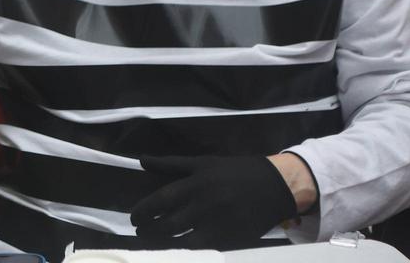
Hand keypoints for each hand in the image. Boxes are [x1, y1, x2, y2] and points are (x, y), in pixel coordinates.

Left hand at [131, 154, 300, 247]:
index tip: (134, 218)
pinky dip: (187, 251)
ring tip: (154, 241)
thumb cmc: (234, 172)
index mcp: (196, 184)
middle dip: (150, 231)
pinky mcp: (231, 241)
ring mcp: (218, 226)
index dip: (143, 211)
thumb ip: (170, 164)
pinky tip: (178, 248)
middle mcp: (204, 206)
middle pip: (169, 225)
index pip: (161, 201)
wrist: (275, 186)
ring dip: (164, 243)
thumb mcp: (202, 162)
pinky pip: (203, 250)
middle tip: (140, 231)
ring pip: (183, 242)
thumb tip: (141, 160)